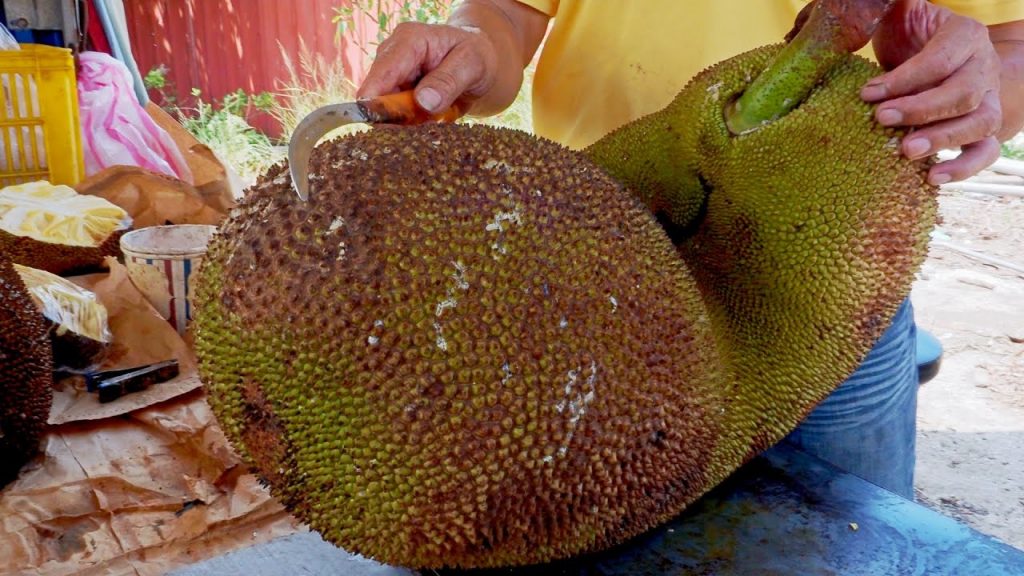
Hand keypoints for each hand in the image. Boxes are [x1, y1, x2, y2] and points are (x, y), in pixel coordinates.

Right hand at [357, 21, 498, 113]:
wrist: (479, 61)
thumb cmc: (476, 56)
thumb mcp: (472, 64)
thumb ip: (448, 81)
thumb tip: (423, 101)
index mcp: (408, 40)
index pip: (381, 74)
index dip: (377, 103)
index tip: (388, 127)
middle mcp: (392, 55)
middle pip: (376, 96)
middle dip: (397, 118)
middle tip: (428, 125)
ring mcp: (391, 75)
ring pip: (385, 110)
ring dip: (407, 123)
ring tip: (436, 119)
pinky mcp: (395, 92)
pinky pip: (396, 116)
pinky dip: (412, 124)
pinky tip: (432, 119)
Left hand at [861, 1, 1002, 185]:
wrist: (926, 54)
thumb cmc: (908, 35)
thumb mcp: (900, 13)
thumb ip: (892, 4)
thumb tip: (870, 0)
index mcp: (965, 36)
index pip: (940, 60)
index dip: (905, 79)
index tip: (867, 93)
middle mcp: (983, 68)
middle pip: (963, 94)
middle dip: (920, 110)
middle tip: (881, 119)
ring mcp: (987, 100)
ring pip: (980, 123)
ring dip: (942, 139)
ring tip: (905, 152)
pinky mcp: (982, 130)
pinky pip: (985, 152)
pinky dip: (964, 168)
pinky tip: (931, 177)